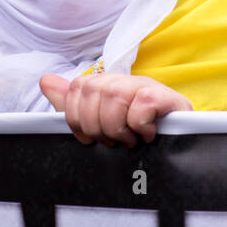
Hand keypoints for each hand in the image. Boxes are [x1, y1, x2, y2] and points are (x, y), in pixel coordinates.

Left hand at [39, 73, 191, 146]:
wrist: (181, 146)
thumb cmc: (138, 138)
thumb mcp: (102, 124)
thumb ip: (73, 104)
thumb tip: (46, 80)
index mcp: (106, 85)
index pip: (76, 88)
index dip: (75, 118)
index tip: (89, 138)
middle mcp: (124, 80)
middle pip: (91, 90)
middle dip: (96, 125)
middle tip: (113, 141)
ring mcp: (146, 86)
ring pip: (114, 96)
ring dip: (118, 128)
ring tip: (130, 140)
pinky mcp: (167, 98)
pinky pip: (143, 104)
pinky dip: (140, 125)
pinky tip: (147, 134)